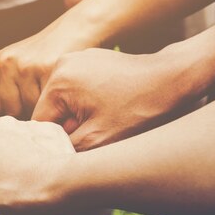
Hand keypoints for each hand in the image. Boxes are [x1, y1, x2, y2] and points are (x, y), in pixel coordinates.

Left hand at [0, 13, 93, 117]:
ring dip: (45, 108)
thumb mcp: (18, 66)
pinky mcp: (45, 68)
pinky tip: (63, 91)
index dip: (16, 110)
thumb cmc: (48, 55)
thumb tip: (6, 129)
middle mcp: (6, 63)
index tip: (30, 102)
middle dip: (29, 110)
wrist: (75, 30)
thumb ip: (7, 90)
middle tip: (45, 98)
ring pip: (30, 109)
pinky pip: (48, 102)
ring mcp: (25, 65)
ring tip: (55, 93)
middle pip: (11, 111)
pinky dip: (58, 103)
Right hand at [0, 116, 74, 214]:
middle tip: (9, 187)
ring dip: (14, 162)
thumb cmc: (15, 190)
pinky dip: (36, 156)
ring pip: (12, 148)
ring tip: (27, 180)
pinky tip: (42, 170)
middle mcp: (0, 124)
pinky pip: (35, 145)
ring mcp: (26, 124)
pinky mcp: (49, 129)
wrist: (60, 183)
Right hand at [33, 48, 199, 150]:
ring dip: (79, 117)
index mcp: (58, 81)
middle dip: (68, 128)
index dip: (54, 144)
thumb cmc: (140, 109)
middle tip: (94, 139)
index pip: (39, 123)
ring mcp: (79, 58)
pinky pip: (80, 89)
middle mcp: (64, 63)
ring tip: (104, 124)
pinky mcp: (94, 59)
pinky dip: (89, 104)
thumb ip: (64, 149)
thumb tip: (49, 156)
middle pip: (52, 110)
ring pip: (66, 101)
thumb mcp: (97, 141)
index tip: (73, 153)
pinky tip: (110, 111)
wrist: (176, 79)